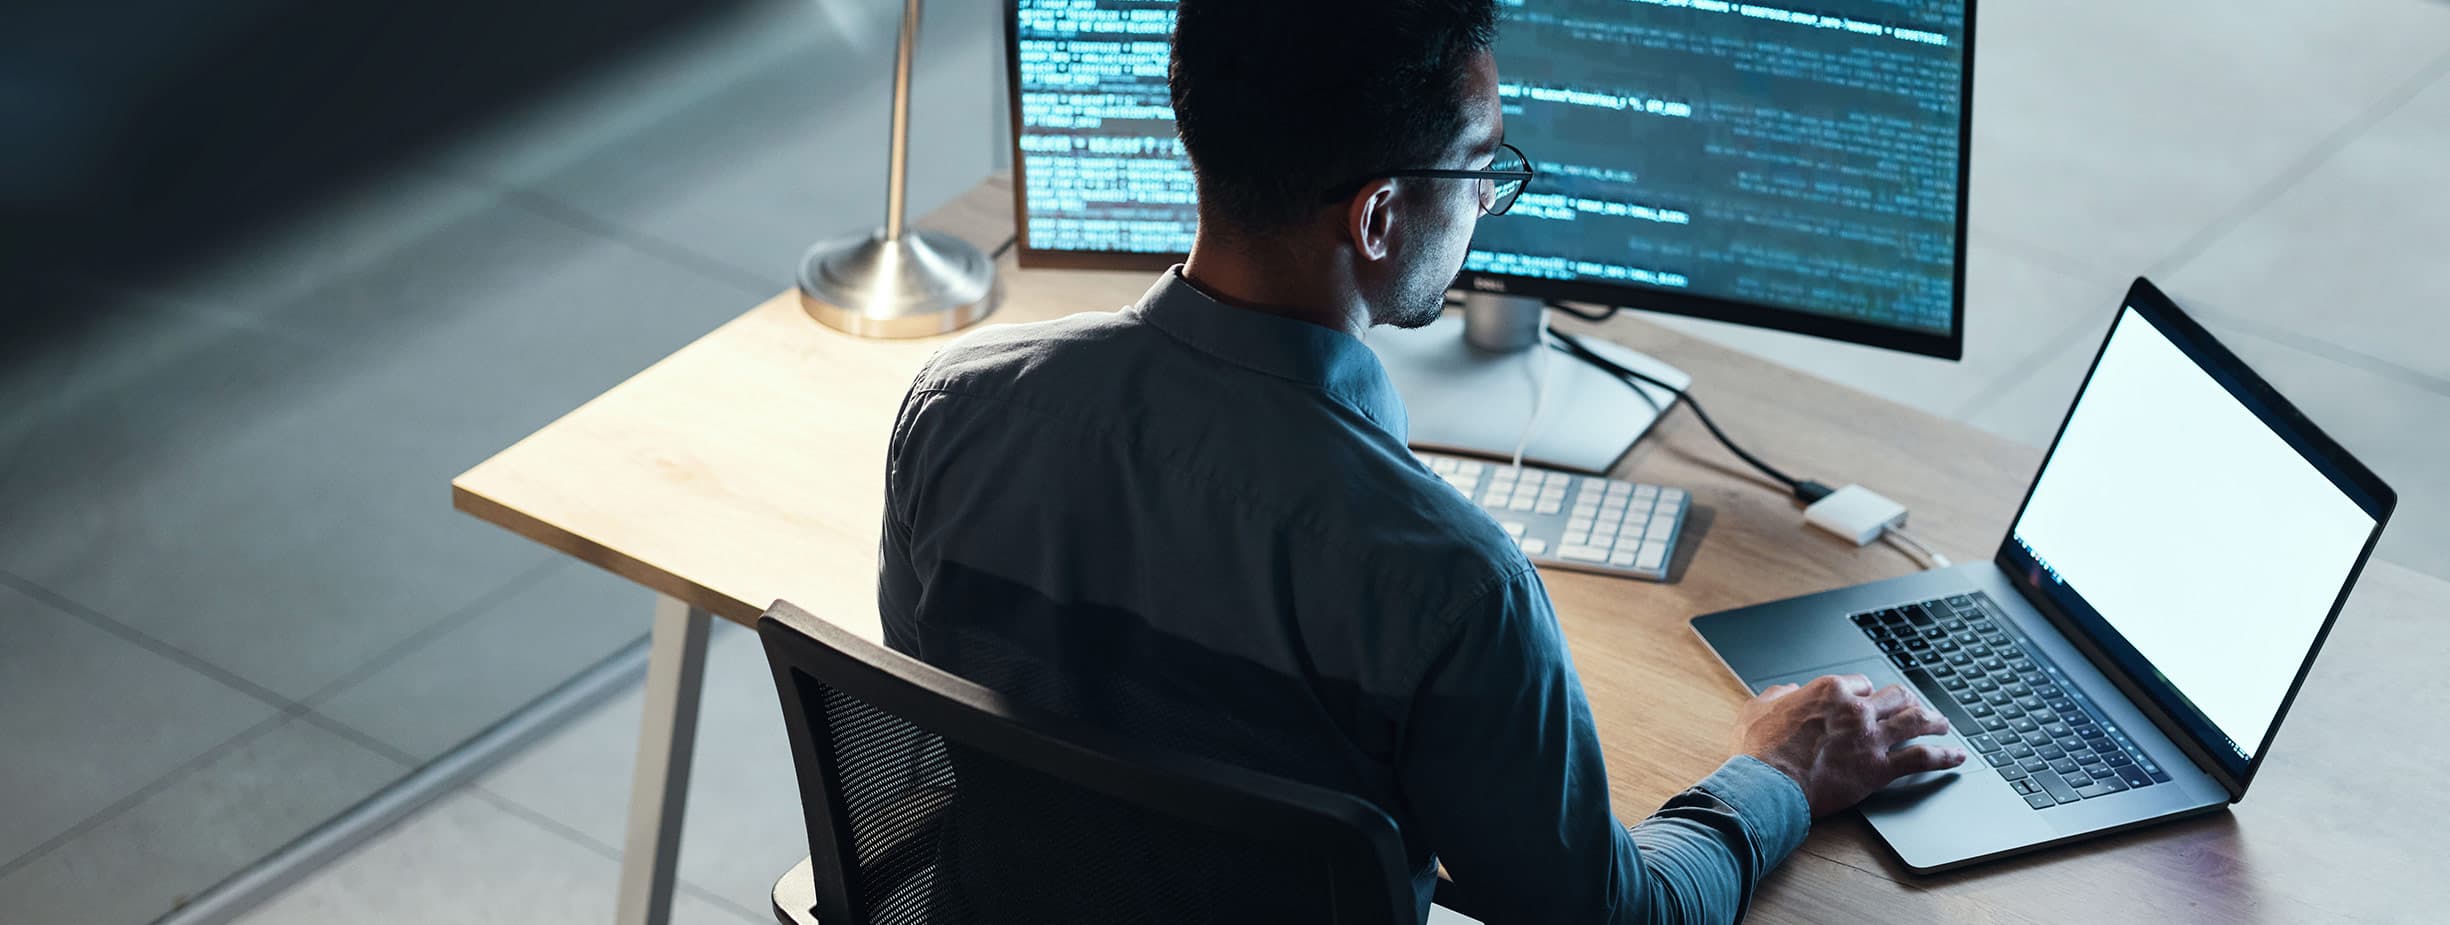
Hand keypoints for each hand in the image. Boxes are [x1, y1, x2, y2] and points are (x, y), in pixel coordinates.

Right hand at [1732, 674, 1968, 816]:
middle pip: (1895, 696)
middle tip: (1914, 706)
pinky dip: (1944, 757)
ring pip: (1915, 720)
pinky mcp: (1879, 768)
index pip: (1861, 683)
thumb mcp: (1757, 709)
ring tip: (1943, 724)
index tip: (1868, 701)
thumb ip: (1776, 696)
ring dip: (1933, 721)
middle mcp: (1856, 709)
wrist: (1768, 784)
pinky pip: (1921, 758)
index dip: (1866, 693)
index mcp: (1829, 691)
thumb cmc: (1758, 750)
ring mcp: (1871, 738)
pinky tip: (1956, 757)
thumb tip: (1786, 691)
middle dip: (1907, 700)